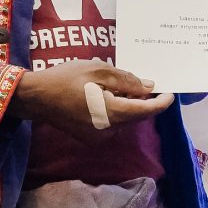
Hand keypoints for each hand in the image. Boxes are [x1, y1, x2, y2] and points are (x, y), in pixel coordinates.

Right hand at [14, 60, 172, 134]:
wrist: (36, 97)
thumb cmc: (66, 79)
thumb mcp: (99, 70)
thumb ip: (127, 81)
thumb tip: (148, 88)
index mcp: (112, 113)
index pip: (146, 111)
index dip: (161, 103)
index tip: (171, 93)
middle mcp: (108, 130)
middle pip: (136, 116)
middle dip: (144, 101)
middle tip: (145, 83)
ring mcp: (99, 136)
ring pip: (125, 120)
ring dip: (129, 105)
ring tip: (120, 86)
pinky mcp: (91, 137)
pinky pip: (113, 124)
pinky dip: (116, 111)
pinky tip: (108, 96)